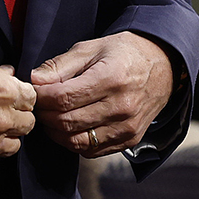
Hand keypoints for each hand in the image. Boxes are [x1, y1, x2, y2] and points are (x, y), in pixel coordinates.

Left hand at [31, 32, 174, 158]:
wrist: (164, 66)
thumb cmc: (124, 53)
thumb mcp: (92, 48)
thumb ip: (60, 65)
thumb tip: (34, 80)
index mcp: (111, 79)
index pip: (63, 98)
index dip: (41, 98)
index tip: (34, 92)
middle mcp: (121, 107)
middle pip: (67, 122)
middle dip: (45, 115)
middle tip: (38, 106)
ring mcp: (126, 127)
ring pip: (76, 141)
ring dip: (56, 132)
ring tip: (51, 117)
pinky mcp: (129, 140)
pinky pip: (91, 151)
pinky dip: (74, 142)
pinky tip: (70, 127)